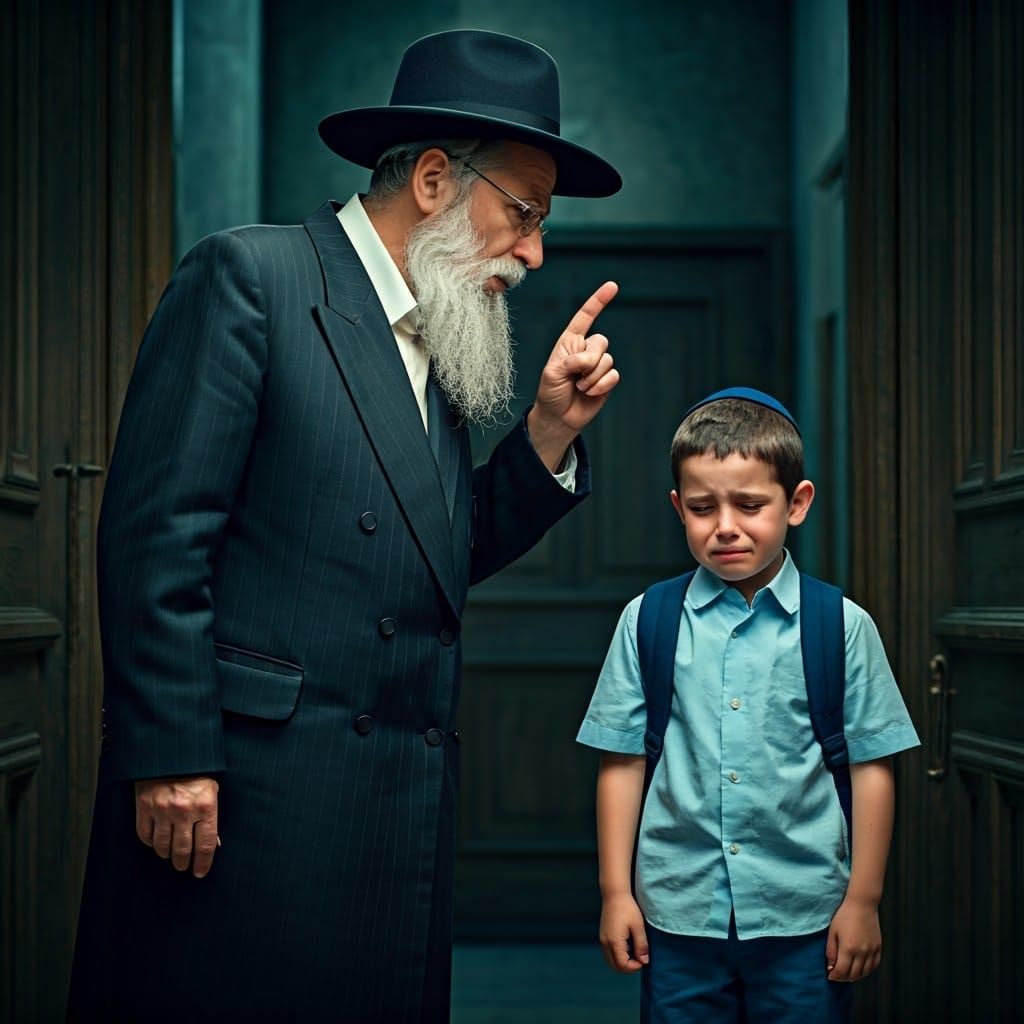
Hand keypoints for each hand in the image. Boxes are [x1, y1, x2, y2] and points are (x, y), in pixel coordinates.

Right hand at [135, 776, 220, 878]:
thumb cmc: (196, 771)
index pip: (205, 845)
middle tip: (184, 867)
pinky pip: (145, 835)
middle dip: (184, 863)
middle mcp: (184, 810)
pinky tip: (156, 842)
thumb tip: (213, 844)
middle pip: (183, 850)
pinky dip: (151, 842)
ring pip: (163, 847)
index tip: (199, 872)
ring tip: (171, 856)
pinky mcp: (144, 806)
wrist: (172, 752)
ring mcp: (162, 809)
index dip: (203, 863)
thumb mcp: (212, 791)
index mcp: (206, 806)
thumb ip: (211, 817)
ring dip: (167, 855)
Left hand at [527, 281, 619, 471]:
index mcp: (569, 342)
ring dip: (592, 378)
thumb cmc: (550, 393)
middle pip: (601, 342)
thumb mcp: (552, 374)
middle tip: (574, 376)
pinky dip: (601, 386)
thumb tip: (589, 360)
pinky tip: (590, 393)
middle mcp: (586, 350)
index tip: (613, 286)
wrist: (558, 417)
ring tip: (579, 388)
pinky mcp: (607, 380)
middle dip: (589, 361)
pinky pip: (613, 376)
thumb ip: (570, 362)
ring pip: (607, 361)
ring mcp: (598, 365)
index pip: (585, 317)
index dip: (598, 301)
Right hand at [599, 891, 649, 973]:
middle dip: (628, 967)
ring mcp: (602, 939)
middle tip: (639, 958)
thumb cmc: (627, 908)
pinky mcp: (602, 936)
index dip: (634, 967)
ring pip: (611, 961)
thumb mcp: (638, 926)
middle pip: (615, 966)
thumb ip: (641, 945)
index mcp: (614, 941)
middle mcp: (605, 943)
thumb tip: (644, 961)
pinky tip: (627, 946)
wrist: (614, 894)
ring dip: (622, 962)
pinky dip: (617, 955)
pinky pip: (609, 953)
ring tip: (634, 952)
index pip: (622, 965)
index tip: (643, 960)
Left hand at [826, 896, 881, 980]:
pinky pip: (874, 966)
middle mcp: (861, 952)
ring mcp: (871, 951)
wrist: (862, 904)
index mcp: (848, 948)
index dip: (834, 976)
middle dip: (843, 978)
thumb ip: (831, 951)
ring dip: (855, 977)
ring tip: (847, 974)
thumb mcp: (832, 932)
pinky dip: (867, 971)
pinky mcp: (878, 948)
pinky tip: (860, 969)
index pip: (841, 971)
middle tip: (837, 976)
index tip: (830, 976)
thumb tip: (830, 966)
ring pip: (864, 973)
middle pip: (853, 975)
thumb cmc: (844, 915)